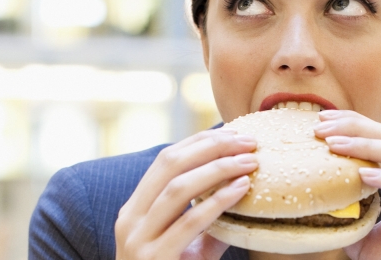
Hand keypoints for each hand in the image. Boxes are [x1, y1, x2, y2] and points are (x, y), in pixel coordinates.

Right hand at [115, 129, 257, 259]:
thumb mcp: (182, 245)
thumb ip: (203, 220)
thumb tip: (238, 187)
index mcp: (133, 209)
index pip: (166, 160)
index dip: (200, 141)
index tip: (233, 133)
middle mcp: (130, 219)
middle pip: (171, 164)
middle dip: (211, 147)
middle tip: (247, 142)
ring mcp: (138, 240)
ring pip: (178, 188)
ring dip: (219, 169)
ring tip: (250, 162)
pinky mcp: (155, 259)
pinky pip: (190, 222)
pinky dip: (218, 201)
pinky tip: (241, 189)